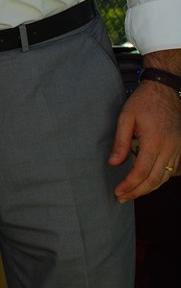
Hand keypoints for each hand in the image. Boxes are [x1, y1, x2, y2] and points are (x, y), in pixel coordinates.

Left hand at [110, 80, 180, 200]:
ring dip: (148, 189)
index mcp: (154, 141)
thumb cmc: (143, 102)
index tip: (117, 191)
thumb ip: (121, 142)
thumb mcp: (126, 117)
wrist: (164, 89)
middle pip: (154, 180)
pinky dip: (158, 180)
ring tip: (132, 194)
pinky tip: (146, 183)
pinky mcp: (179, 148)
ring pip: (164, 178)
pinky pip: (170, 170)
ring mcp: (176, 149)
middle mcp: (168, 148)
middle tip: (121, 198)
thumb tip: (114, 163)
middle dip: (137, 192)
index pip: (141, 171)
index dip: (129, 185)